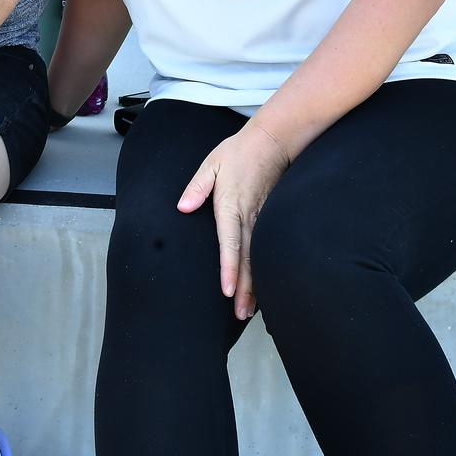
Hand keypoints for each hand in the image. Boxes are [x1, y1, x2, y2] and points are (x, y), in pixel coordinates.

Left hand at [177, 120, 290, 320]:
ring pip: (258, 258)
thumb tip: (182, 207)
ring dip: (255, 285)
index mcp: (231, 205)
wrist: (272, 141)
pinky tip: (260, 286)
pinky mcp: (270, 218)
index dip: (229, 268)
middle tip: (240, 314)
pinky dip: (262, 270)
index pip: (230, 243)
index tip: (227, 290)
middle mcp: (248, 216)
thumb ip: (197, 187)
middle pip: (247, 258)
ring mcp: (262, 218)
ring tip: (249, 310)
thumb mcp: (212, 164)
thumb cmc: (238, 152)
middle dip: (245, 289)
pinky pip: (265, 249)